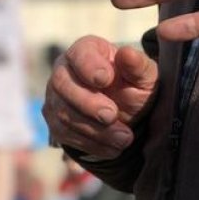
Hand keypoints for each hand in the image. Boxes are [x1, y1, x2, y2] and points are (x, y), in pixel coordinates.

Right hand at [43, 36, 157, 158]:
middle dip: (87, 103)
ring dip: (93, 129)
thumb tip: (127, 54)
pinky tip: (113, 148)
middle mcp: (63, 71)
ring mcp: (55, 98)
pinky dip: (90, 144)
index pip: (78, 54)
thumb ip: (138, 66)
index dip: (88, 66)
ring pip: (62, 113)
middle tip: (111, 115)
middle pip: (62, 84)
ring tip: (124, 138)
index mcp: (86, 51)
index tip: (105, 79)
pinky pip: (64, 134)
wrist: (126, 114)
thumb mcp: (144, 77)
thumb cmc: (134, 87)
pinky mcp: (54, 122)